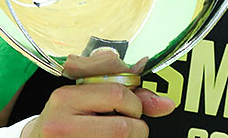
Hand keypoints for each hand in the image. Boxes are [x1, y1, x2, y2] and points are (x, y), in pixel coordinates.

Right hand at [24, 50, 174, 137]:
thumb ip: (128, 96)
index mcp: (65, 97)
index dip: (134, 104)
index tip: (132, 108)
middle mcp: (60, 122)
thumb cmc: (67, 119)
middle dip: (136, 127)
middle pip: (122, 126)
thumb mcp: (88, 100)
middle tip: (129, 127)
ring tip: (118, 135)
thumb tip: (166, 104)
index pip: (117, 94)